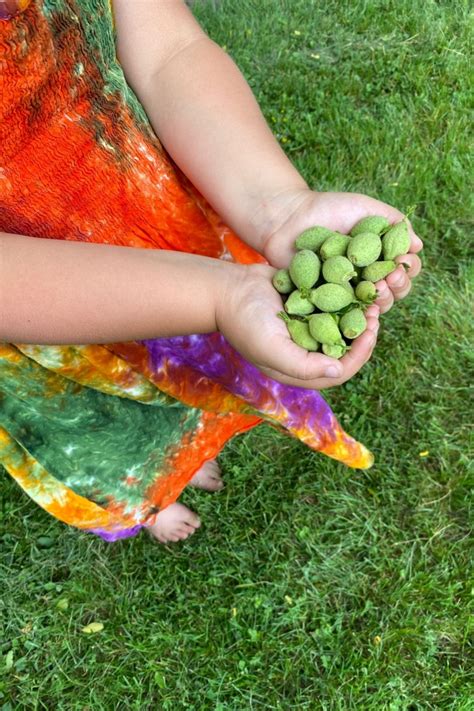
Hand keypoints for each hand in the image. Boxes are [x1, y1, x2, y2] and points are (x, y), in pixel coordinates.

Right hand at [215, 263, 379, 389]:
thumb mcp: (270, 349)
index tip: (370, 332)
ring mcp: (307, 327)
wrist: (226, 289)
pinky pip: (333, 305)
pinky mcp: (307, 306)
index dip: (360, 354)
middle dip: (363, 332)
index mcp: (299, 369)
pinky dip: (347, 296)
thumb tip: (338, 370)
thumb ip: (302, 365)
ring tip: (371, 296)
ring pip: (343, 325)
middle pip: (346, 348)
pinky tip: (358, 282)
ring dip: (358, 313)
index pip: (339, 370)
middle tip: (375, 311)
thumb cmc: (245, 322)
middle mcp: (306, 350)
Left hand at [261, 189, 422, 313]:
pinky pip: (346, 314)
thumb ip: (393, 222)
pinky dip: (356, 312)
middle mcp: (366, 278)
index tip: (402, 261)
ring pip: (373, 307)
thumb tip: (418, 245)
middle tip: (390, 277)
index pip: (403, 270)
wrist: (289, 218)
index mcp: (379, 258)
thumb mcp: (365, 208)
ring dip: (381, 300)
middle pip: (393, 292)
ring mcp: (346, 293)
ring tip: (377, 288)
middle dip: (397, 286)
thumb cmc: (328, 209)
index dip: (407, 269)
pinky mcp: (326, 304)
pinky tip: (360, 306)